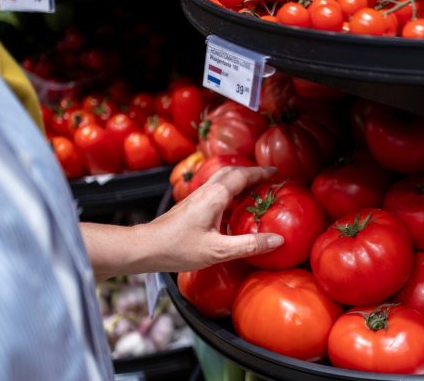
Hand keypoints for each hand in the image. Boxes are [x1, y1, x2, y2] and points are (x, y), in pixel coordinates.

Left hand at [138, 166, 283, 272]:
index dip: (261, 172)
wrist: (146, 247)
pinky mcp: (191, 205)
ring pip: (222, 179)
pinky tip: (233, 205)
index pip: (242, 176)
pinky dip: (229, 190)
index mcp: (215, 196)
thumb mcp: (218, 251)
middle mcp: (206, 191)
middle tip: (268, 178)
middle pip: (232, 172)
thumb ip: (248, 245)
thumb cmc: (177, 248)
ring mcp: (196, 197)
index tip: (276, 172)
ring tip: (254, 188)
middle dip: (251, 172)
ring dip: (240, 179)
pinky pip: (215, 190)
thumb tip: (277, 240)